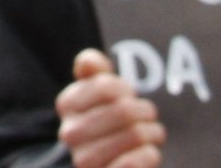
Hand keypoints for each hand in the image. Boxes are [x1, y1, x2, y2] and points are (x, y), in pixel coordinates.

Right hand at [58, 49, 161, 167]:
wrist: (104, 164)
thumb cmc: (105, 123)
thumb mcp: (97, 93)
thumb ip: (93, 70)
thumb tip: (88, 62)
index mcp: (67, 105)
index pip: (106, 86)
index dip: (125, 89)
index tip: (128, 96)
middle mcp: (70, 133)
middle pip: (124, 110)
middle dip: (145, 111)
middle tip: (147, 118)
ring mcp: (85, 160)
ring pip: (136, 135)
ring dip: (153, 134)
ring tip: (150, 136)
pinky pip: (132, 164)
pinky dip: (149, 155)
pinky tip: (148, 154)